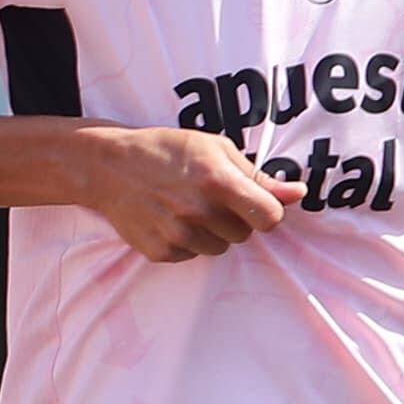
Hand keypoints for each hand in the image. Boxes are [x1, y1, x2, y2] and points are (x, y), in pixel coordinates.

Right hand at [75, 124, 300, 261]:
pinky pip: (191, 255)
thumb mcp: (214, 149)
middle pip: (245, 234)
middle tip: (208, 197)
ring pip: (219, 247)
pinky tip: (168, 219)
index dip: (267, 212)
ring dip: (211, 232)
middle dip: (234, 218)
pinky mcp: (159, 251)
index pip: (270, 218)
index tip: (255, 203)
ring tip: (186, 208)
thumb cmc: (165, 150)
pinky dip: (185, 242)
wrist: (106, 166)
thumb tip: (298, 194)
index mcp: (217, 181)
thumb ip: (257, 176)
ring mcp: (176, 234)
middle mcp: (197, 211)